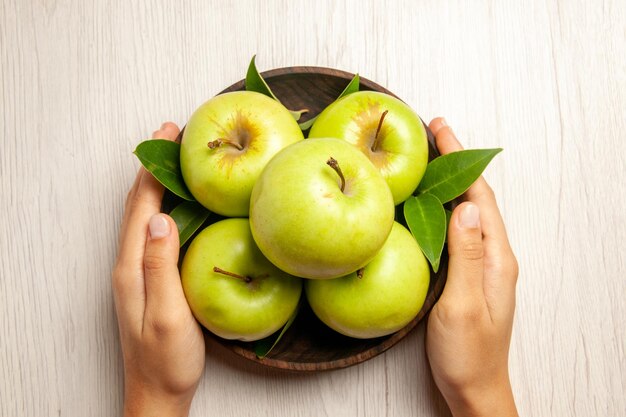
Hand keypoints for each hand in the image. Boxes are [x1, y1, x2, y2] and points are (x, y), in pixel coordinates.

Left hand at [112, 122, 204, 416]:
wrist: (157, 391)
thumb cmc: (167, 359)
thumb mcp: (168, 314)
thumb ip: (161, 267)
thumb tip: (160, 219)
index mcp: (132, 267)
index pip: (141, 206)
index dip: (153, 167)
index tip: (167, 132)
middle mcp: (130, 264)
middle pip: (138, 204)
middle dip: (153, 165)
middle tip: (172, 133)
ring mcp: (138, 271)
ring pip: (145, 216)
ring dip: (158, 182)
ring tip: (176, 158)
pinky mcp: (150, 278)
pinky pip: (154, 231)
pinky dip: (164, 206)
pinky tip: (178, 203)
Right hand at [425, 118, 518, 416]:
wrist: (474, 389)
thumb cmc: (468, 354)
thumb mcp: (463, 305)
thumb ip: (465, 256)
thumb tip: (465, 207)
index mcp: (495, 258)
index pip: (479, 195)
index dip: (460, 159)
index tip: (441, 129)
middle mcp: (492, 255)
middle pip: (474, 197)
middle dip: (454, 161)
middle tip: (431, 133)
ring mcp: (480, 265)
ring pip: (464, 211)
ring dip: (447, 181)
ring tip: (426, 158)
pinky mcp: (466, 274)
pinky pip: (454, 230)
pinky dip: (440, 207)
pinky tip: (425, 205)